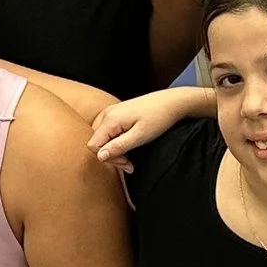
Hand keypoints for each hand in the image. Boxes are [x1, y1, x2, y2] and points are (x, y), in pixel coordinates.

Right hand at [88, 84, 211, 166]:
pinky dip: (117, 142)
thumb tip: (100, 156)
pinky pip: (109, 132)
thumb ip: (118, 147)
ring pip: (103, 138)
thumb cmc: (159, 118)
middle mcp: (107, 114)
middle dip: (112, 156)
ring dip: (114, 150)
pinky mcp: (118, 113)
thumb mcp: (140, 137)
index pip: (94, 146)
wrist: (172, 102)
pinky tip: (129, 146)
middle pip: (97, 142)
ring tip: (130, 158)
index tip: (126, 163)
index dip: (108, 158)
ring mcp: (112, 112)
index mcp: (110, 119)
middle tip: (130, 165)